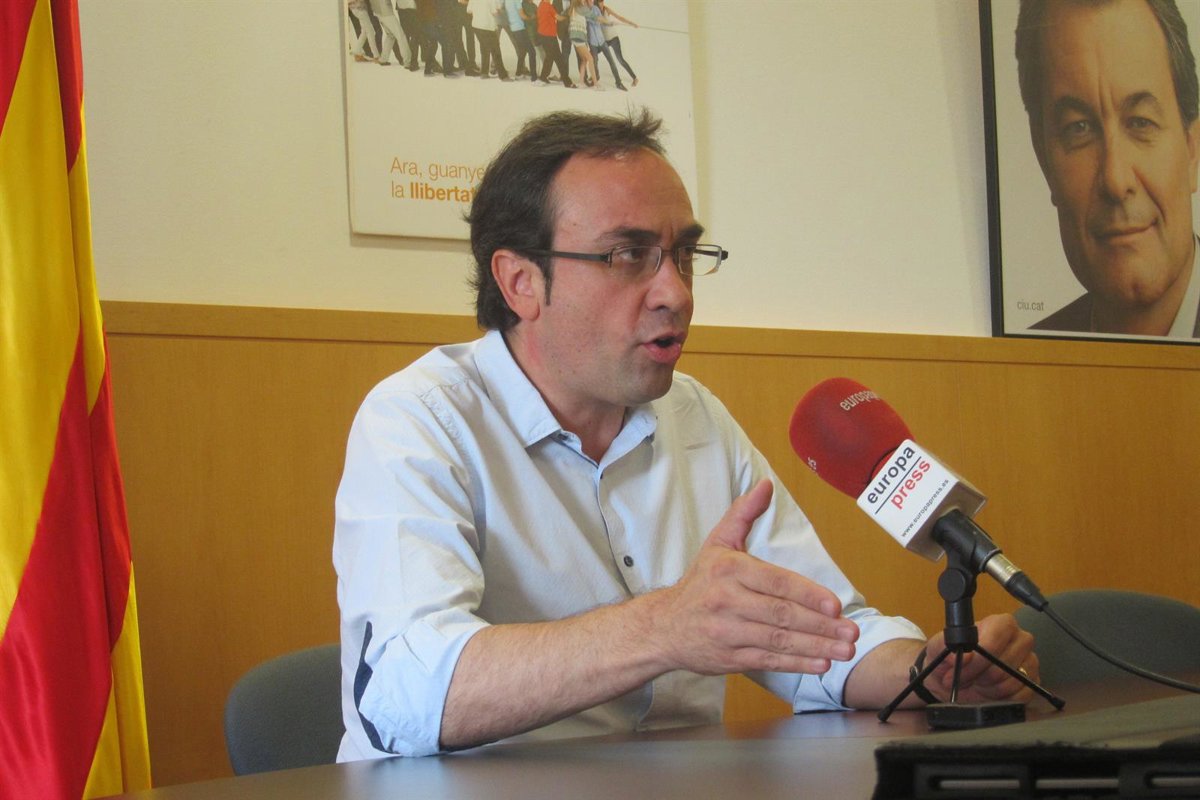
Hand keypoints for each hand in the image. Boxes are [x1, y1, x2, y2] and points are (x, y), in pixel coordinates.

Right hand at [649, 479, 858, 675]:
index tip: (835, 605)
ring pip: (778, 640)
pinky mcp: (728, 657)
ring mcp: (727, 631)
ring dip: (815, 648)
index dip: (807, 595)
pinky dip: (796, 664)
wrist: (663, 626)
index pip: (775, 582)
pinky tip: (820, 664)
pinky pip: (768, 660)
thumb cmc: (699, 582)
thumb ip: (743, 514)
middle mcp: (726, 600)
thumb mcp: (717, 543)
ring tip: (844, 651)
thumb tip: (766, 485)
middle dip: (820, 626)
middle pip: (781, 614)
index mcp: (728, 569)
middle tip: (851, 633)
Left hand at [923, 613, 1039, 702]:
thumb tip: (960, 656)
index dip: (980, 656)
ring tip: (974, 683)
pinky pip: (1020, 696)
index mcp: (1000, 624)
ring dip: (987, 688)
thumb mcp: (939, 648)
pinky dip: (999, 698)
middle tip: (963, 678)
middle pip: (1005, 663)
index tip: (962, 666)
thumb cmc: (949, 658)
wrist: (952, 678)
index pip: (998, 636)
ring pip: (1012, 681)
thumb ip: (946, 647)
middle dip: (979, 675)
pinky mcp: (1031, 684)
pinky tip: (987, 692)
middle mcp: (1020, 640)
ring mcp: (1029, 662)